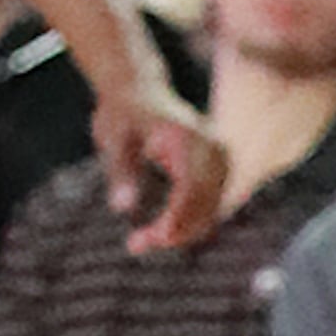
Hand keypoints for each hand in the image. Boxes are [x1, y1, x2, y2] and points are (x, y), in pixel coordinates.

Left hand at [98, 75, 228, 253]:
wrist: (138, 90)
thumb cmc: (123, 113)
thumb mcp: (113, 138)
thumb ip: (120, 172)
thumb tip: (121, 208)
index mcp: (190, 139)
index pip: (192, 190)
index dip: (175, 221)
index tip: (148, 241)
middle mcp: (214, 150)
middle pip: (205, 206)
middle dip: (174, 232)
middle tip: (135, 245)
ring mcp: (221, 162)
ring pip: (210, 212)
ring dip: (180, 232)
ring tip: (138, 242)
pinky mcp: (219, 172)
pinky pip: (210, 207)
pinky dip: (186, 222)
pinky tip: (156, 232)